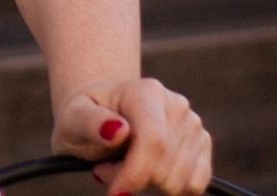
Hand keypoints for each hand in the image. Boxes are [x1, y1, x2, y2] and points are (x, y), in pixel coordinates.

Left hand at [52, 75, 212, 195]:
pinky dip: (170, 187)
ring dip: (148, 183)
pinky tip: (148, 170)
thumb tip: (117, 131)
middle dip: (133, 178)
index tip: (115, 192)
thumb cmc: (85, 115)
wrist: (104, 111)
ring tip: (124, 165)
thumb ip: (89, 122)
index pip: (153, 141)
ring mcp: (193, 124)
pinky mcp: (203, 144)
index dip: (134, 174)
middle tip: (107, 167)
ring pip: (180, 181)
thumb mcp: (73, 116)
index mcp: (146, 92)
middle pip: (164, 166)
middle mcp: (176, 105)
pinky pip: (195, 185)